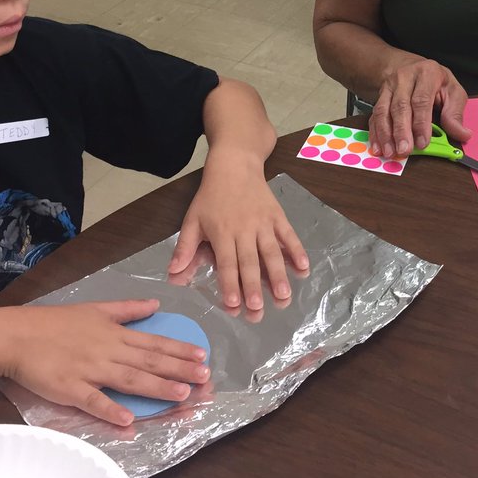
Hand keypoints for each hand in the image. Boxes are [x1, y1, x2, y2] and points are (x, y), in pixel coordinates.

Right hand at [1, 300, 209, 425]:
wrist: (17, 335)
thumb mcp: (96, 308)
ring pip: (129, 380)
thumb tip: (155, 303)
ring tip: (181, 394)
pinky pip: (93, 400)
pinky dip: (110, 409)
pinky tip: (127, 419)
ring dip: (157, 388)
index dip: (179, 350)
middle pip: (149, 362)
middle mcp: (108, 351)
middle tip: (205, 377)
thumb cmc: (55, 322)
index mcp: (115, 333)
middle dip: (179, 370)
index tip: (202, 356)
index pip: (154, 343)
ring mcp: (90, 370)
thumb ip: (127, 308)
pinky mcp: (70, 388)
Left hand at [169, 162, 308, 311]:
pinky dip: (297, 251)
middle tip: (258, 311)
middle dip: (254, 288)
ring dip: (277, 275)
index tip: (233, 305)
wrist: (235, 165)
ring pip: (271, 252)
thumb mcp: (193, 219)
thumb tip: (173, 275)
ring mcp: (263, 223)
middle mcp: (244, 230)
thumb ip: (185, 248)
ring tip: (283, 297)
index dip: (229, 284)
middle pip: (250, 263)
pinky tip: (303, 267)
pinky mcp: (278, 216)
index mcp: (222, 233)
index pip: (226, 263)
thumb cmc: (211, 196)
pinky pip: (288, 235)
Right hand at [370, 58, 469, 159]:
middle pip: (400, 106)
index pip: (422, 100)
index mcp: (427, 73)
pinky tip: (378, 147)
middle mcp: (405, 77)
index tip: (423, 143)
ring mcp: (389, 86)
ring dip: (385, 134)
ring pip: (383, 111)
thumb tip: (463, 135)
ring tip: (390, 152)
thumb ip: (455, 114)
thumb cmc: (436, 82)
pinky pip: (374, 115)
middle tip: (404, 150)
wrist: (412, 66)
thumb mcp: (453, 92)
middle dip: (401, 131)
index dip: (421, 123)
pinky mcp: (379, 96)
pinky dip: (375, 133)